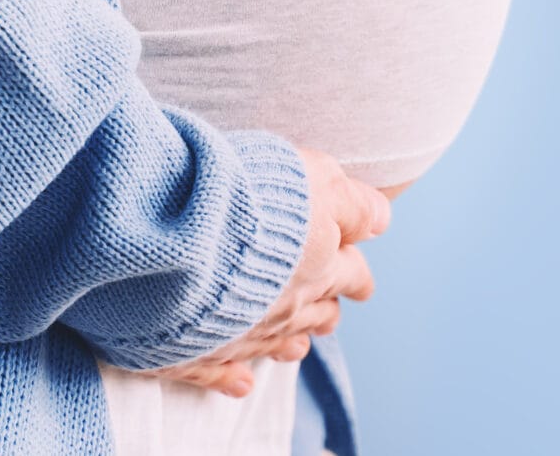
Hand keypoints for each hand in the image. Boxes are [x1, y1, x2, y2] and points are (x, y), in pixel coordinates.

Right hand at [140, 147, 391, 398]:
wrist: (176, 236)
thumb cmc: (248, 198)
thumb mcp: (315, 178)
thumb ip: (354, 203)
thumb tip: (383, 220)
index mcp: (318, 266)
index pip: (352, 274)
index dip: (356, 273)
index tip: (358, 274)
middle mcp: (287, 307)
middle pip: (319, 314)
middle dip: (327, 307)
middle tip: (331, 308)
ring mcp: (241, 334)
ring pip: (278, 345)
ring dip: (291, 341)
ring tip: (297, 345)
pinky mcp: (194, 351)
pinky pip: (219, 373)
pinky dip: (233, 376)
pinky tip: (242, 382)